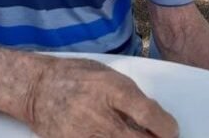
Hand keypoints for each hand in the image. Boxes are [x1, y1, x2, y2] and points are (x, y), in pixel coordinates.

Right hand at [25, 57, 178, 137]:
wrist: (37, 87)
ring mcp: (83, 133)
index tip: (171, 131)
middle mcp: (99, 113)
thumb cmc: (76, 76)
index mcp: (111, 88)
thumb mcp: (108, 75)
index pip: (148, 114)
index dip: (166, 127)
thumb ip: (131, 96)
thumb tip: (156, 118)